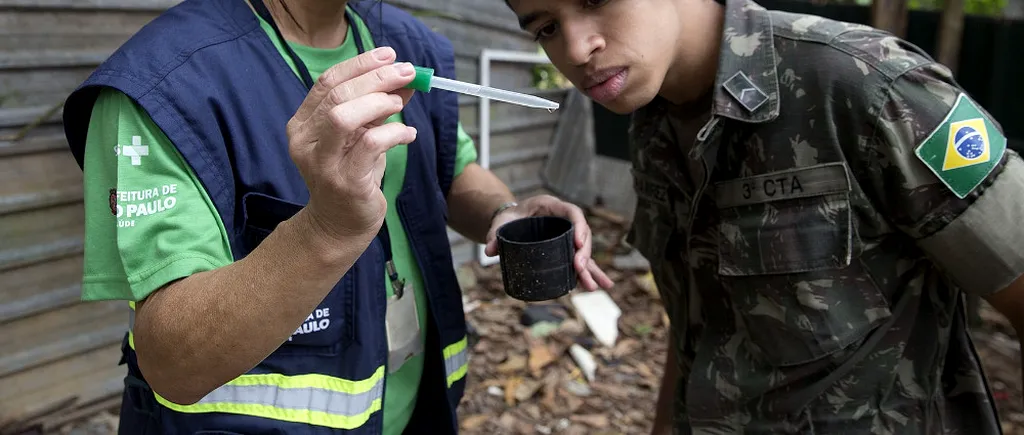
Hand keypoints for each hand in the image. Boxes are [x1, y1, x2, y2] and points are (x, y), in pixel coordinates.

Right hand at [286, 46, 416, 243]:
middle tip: (407, 73)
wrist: (340, 224)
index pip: (328, 82)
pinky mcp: (344, 182)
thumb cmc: (351, 175)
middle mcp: (305, 141)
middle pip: (337, 95)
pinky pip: (370, 145)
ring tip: (400, 104)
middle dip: (376, 78)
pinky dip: (394, 133)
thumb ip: (379, 107)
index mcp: (303, 124)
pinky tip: (408, 134)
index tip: (390, 55)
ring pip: (344, 116)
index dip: (360, 64)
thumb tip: (406, 79)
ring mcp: (322, 163)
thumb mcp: (363, 135)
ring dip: (378, 103)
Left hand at [484, 195, 613, 290]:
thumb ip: (495, 234)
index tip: (578, 243)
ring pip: (584, 251)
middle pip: (582, 234)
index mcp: (552, 206)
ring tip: (599, 286)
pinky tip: (598, 285)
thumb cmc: (508, 217)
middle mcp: (563, 220)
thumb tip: (489, 251)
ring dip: (592, 269)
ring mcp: (566, 235)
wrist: (510, 220)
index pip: (573, 212)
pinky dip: (589, 273)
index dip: (579, 227)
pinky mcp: (564, 248)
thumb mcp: (501, 223)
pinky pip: (579, 261)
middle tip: (579, 269)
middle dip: (584, 253)